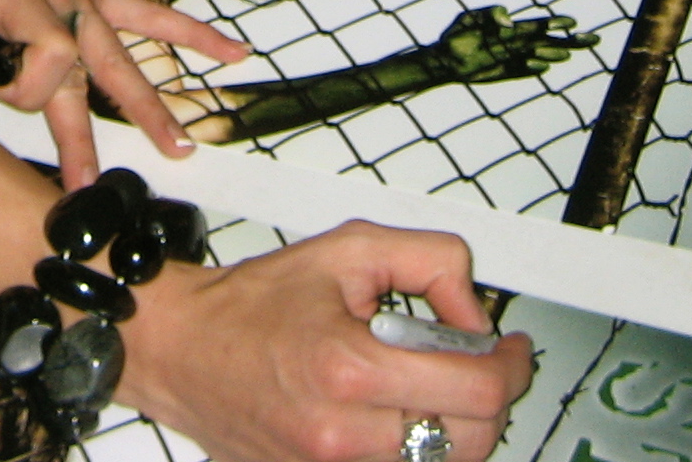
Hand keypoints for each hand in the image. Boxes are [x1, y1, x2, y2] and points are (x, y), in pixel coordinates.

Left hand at [0, 0, 247, 184]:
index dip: (32, 89)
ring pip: (124, 52)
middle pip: (93, 65)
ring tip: (179, 145)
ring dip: (151, 101)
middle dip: (98, 129)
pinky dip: (190, 33)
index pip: (50, 49)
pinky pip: (148, 14)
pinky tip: (231, 52)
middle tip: (97, 186)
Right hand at [123, 221, 532, 461]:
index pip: (475, 389)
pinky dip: (416, 446)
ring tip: (432, 384)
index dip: (509, 364)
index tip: (509, 346)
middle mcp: (344, 435)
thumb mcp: (344, 249)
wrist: (182, 349)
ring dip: (456, 425)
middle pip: (474, 439)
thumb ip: (426, 261)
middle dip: (490, 395)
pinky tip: (401, 412)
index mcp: (350, 368)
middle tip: (476, 361)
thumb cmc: (250, 303)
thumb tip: (472, 308)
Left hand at [432, 6, 597, 85]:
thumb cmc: (457, 34)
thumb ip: (488, 14)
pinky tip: (541, 65)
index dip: (555, 23)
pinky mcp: (508, 73)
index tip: (572, 22)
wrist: (444, 60)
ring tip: (567, 52)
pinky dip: (534, 68)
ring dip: (554, 54)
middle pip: (550, 41)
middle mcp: (519, 43)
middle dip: (572, 40)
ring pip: (541, 56)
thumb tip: (509, 20)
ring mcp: (515, 59)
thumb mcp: (469, 18)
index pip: (540, 25)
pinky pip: (526, 72)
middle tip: (594, 39)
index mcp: (513, 28)